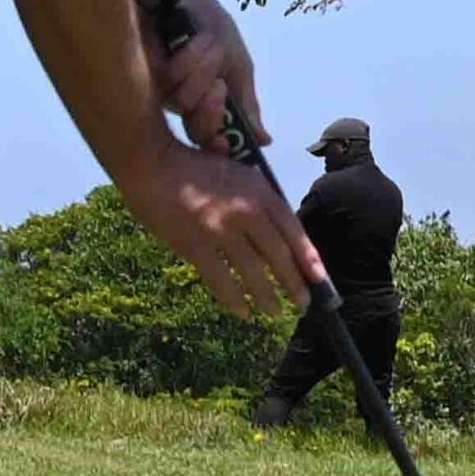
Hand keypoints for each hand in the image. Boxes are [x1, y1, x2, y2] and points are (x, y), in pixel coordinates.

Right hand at [117, 141, 318, 318]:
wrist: (154, 163)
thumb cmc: (196, 167)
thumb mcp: (238, 175)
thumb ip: (257, 202)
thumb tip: (275, 238)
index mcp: (260, 191)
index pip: (293, 230)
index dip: (308, 258)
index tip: (320, 279)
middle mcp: (246, 211)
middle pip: (278, 254)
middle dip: (294, 283)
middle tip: (304, 304)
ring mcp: (220, 229)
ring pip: (252, 271)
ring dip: (266, 296)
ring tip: (275, 312)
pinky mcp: (195, 244)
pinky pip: (220, 279)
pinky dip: (233, 298)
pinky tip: (243, 312)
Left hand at [137, 0, 267, 156]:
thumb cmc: (209, 27)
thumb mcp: (237, 63)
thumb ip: (246, 104)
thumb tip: (265, 141)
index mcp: (206, 106)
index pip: (211, 139)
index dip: (220, 145)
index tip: (229, 145)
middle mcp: (182, 103)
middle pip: (196, 129)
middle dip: (211, 110)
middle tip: (220, 88)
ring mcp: (161, 89)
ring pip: (183, 102)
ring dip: (204, 70)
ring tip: (211, 44)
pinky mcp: (145, 71)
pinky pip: (171, 77)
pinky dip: (190, 56)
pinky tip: (194, 38)